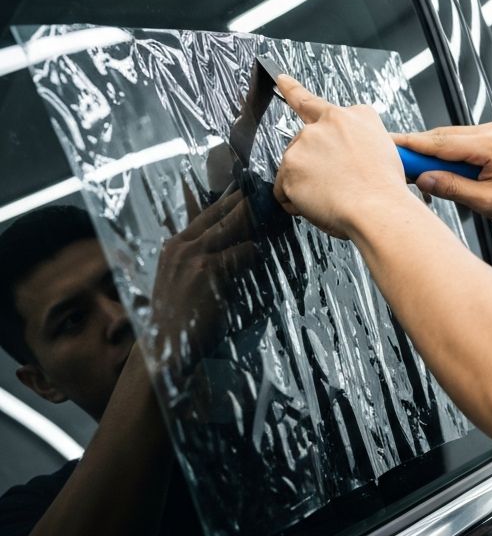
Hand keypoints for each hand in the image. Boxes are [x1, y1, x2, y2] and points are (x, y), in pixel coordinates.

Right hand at [150, 187, 256, 372]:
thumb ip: (201, 257)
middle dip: (249, 202)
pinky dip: (259, 250)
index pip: (207, 210)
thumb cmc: (180, 315)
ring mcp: (194, 257)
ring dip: (260, 221)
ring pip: (235, 227)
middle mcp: (183, 245)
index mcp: (176, 244)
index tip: (252, 190)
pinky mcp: (209, 271)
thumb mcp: (181, 277)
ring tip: (281, 217)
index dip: (232, 199)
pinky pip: (243, 252)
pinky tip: (272, 248)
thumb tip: (234, 243)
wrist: (166, 345)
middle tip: (273, 194)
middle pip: (222, 212)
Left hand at [273, 76, 409, 238]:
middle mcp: (324, 124)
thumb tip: (344, 152)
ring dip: (307, 184)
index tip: (281, 78)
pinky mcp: (290, 167)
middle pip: (305, 145)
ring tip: (335, 196)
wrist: (379, 208)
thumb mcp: (384, 147)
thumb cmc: (385, 187)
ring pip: (295, 168)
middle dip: (313, 165)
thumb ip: (357, 139)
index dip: (293, 89)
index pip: (313, 100)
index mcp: (350, 117)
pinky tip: (318, 205)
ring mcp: (304, 144)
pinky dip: (296, 202)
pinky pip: (284, 191)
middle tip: (338, 184)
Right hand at [391, 122, 491, 228]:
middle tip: (394, 165)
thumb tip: (424, 180)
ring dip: (432, 155)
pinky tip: (439, 173)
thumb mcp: (488, 203)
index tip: (388, 145)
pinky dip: (446, 155)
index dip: (411, 145)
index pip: (441, 143)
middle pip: (441, 137)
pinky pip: (461, 142)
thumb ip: (454, 189)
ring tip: (417, 176)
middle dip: (417, 151)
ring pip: (449, 139)